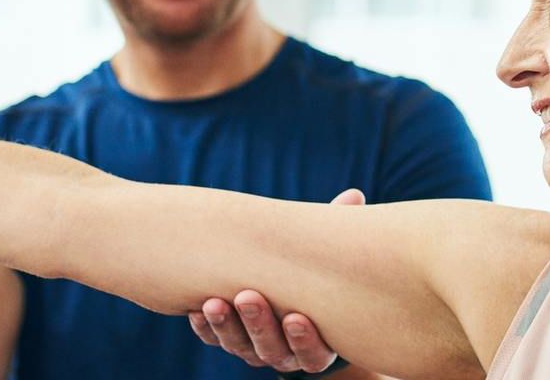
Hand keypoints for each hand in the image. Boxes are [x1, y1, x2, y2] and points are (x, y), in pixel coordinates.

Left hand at [188, 188, 364, 375]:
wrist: (280, 278)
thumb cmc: (312, 266)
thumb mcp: (326, 251)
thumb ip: (339, 230)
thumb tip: (354, 196)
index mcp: (319, 340)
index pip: (313, 353)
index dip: (304, 339)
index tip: (296, 317)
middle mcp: (286, 351)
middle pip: (272, 350)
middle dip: (258, 325)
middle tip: (247, 296)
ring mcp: (254, 348)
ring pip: (240, 347)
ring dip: (226, 326)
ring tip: (214, 302)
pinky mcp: (226, 338)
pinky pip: (213, 339)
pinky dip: (205, 327)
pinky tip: (195, 310)